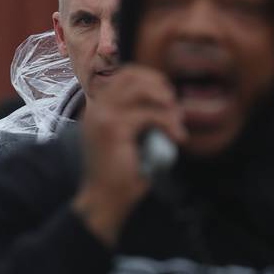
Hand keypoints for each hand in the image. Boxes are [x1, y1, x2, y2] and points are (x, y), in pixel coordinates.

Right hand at [71, 65, 185, 246]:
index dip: (150, 78)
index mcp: (98, 109)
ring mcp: (102, 117)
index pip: (123, 75)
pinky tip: (177, 138)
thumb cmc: (121, 173)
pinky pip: (149, 115)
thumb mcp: (130, 139)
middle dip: (159, 86)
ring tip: (176, 122)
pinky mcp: (113, 129)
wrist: (105, 199)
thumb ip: (139, 118)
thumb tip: (169, 101)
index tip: (167, 97)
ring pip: (141, 90)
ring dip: (166, 104)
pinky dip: (169, 123)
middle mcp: (96, 108)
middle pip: (131, 75)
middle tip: (174, 107)